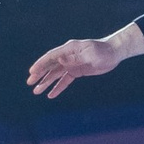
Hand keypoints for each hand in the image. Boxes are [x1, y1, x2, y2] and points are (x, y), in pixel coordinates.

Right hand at [27, 24, 143, 97]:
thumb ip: (75, 58)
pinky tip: (51, 94)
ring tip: (36, 91)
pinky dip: (58, 87)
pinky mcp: (77, 71)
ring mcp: (71, 63)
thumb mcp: (91, 54)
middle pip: (50, 65)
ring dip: (46, 82)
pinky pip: (65, 80)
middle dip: (40, 74)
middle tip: (30, 82)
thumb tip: (59, 60)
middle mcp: (68, 56)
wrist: (114, 53)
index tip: (32, 72)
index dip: (41, 64)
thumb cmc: (103, 51)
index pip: (51, 57)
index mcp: (69, 49)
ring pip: (56, 74)